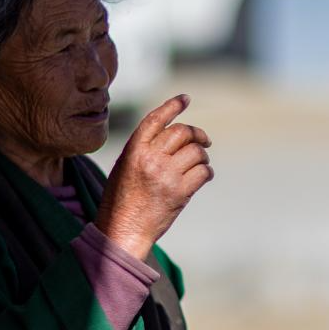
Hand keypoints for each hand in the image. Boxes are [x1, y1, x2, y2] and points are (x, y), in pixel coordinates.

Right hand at [95, 94, 212, 259]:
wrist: (123, 230)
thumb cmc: (121, 200)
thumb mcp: (124, 168)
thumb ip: (143, 150)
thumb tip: (172, 135)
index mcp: (133, 150)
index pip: (156, 120)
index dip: (172, 106)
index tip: (185, 99)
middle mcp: (150, 158)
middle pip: (182, 132)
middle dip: (198, 134)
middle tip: (205, 141)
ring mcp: (166, 175)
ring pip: (196, 152)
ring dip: (202, 157)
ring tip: (199, 165)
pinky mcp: (180, 192)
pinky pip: (203, 172)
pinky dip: (206, 172)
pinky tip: (202, 177)